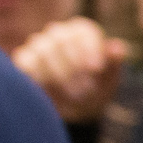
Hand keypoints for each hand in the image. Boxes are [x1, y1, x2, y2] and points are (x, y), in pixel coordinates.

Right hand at [13, 17, 127, 122]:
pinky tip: (50, 93)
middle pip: (60, 41)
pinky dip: (40, 82)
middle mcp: (59, 33)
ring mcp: (39, 44)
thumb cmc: (96, 91)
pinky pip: (27, 65)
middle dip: (73, 69)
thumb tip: (118, 47)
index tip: (95, 70)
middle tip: (84, 91)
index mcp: (83, 32)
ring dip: (58, 79)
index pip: (84, 32)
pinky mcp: (24, 58)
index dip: (89, 49)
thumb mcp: (108, 81)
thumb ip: (113, 64)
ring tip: (72, 95)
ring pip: (42, 53)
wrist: (75, 110)